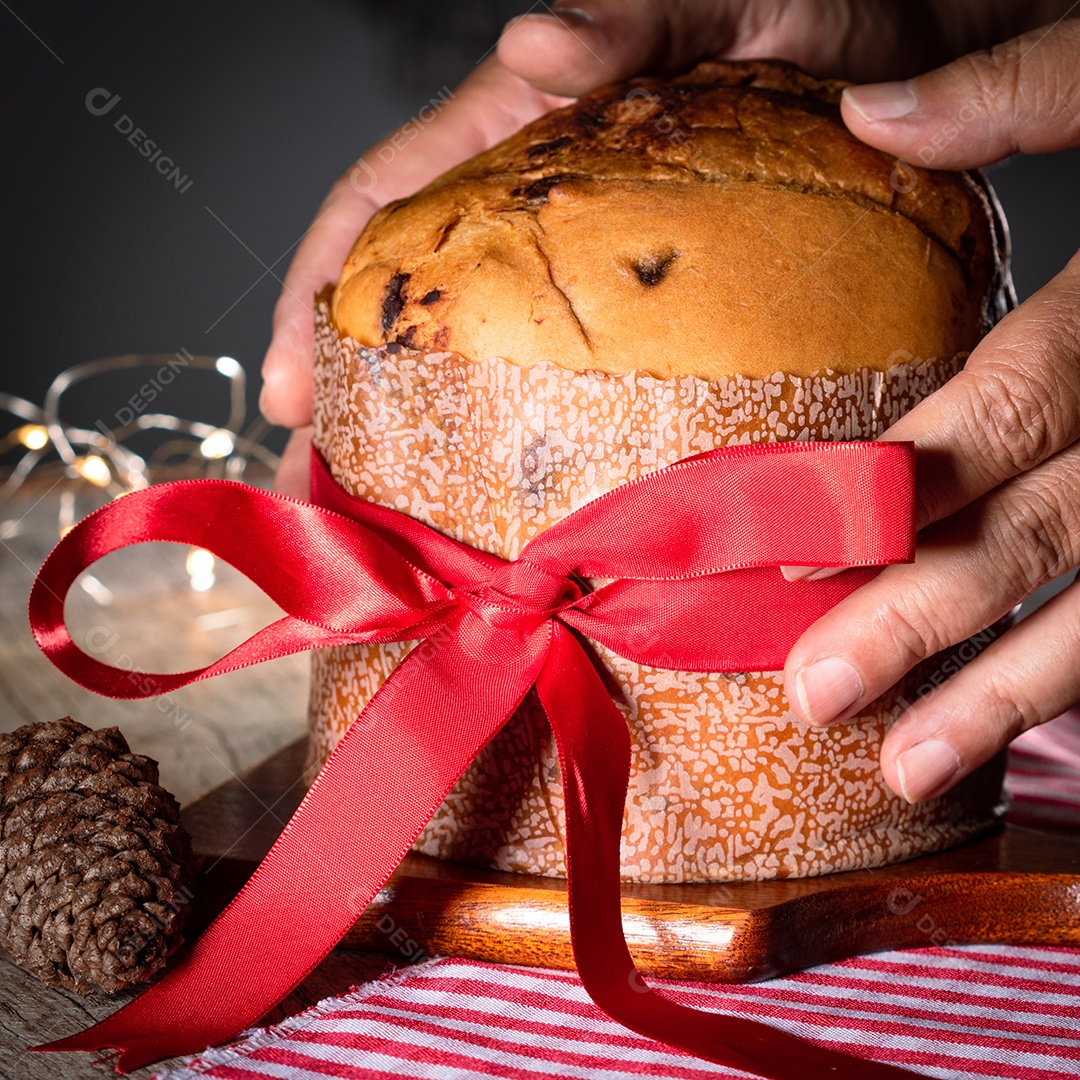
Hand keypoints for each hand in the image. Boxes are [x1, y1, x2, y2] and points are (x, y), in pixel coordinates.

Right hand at [263, 0, 1025, 495]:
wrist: (916, 54)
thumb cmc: (829, 16)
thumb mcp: (733, 2)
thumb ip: (636, 20)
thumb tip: (537, 45)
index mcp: (525, 128)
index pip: (385, 206)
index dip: (319, 298)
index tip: (288, 390)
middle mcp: (541, 204)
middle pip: (410, 302)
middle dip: (351, 399)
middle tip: (319, 491)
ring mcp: (593, 266)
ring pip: (480, 352)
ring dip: (421, 434)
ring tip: (387, 518)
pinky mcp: (653, 310)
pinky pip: (574, 376)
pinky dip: (529, 434)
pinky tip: (513, 492)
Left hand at [783, 18, 1079, 802]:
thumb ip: (1034, 90)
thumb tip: (873, 110)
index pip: (1011, 404)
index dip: (897, 490)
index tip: (790, 562)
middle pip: (1052, 524)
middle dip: (930, 618)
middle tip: (820, 692)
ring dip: (1013, 690)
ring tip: (907, 763)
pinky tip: (1022, 720)